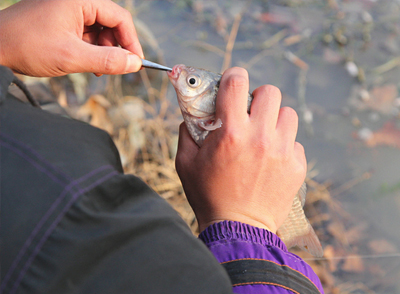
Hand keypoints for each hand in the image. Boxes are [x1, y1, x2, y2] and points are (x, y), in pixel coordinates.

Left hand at [0, 0, 143, 76]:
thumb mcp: (72, 56)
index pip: (120, 18)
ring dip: (104, 51)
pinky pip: (87, 35)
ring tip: (98, 69)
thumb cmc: (27, 45)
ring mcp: (69, 11)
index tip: (136, 63)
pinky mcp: (63, 21)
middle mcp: (77, 1)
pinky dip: (92, 50)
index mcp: (80, 0)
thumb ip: (107, 60)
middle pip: (112, 24)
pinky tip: (88, 63)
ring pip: (100, 31)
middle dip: (116, 48)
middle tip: (116, 68)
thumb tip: (134, 64)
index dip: (131, 42)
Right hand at [176, 67, 306, 232]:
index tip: (233, 82)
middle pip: (270, 92)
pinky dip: (284, 144)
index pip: (237, 82)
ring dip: (274, 119)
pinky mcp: (296, 166)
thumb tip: (192, 114)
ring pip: (288, 114)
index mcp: (230, 132)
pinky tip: (271, 159)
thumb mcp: (186, 162)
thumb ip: (187, 132)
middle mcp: (260, 137)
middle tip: (250, 113)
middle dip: (258, 98)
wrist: (237, 229)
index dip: (234, 76)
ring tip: (264, 135)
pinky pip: (295, 141)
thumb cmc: (208, 195)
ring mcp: (282, 151)